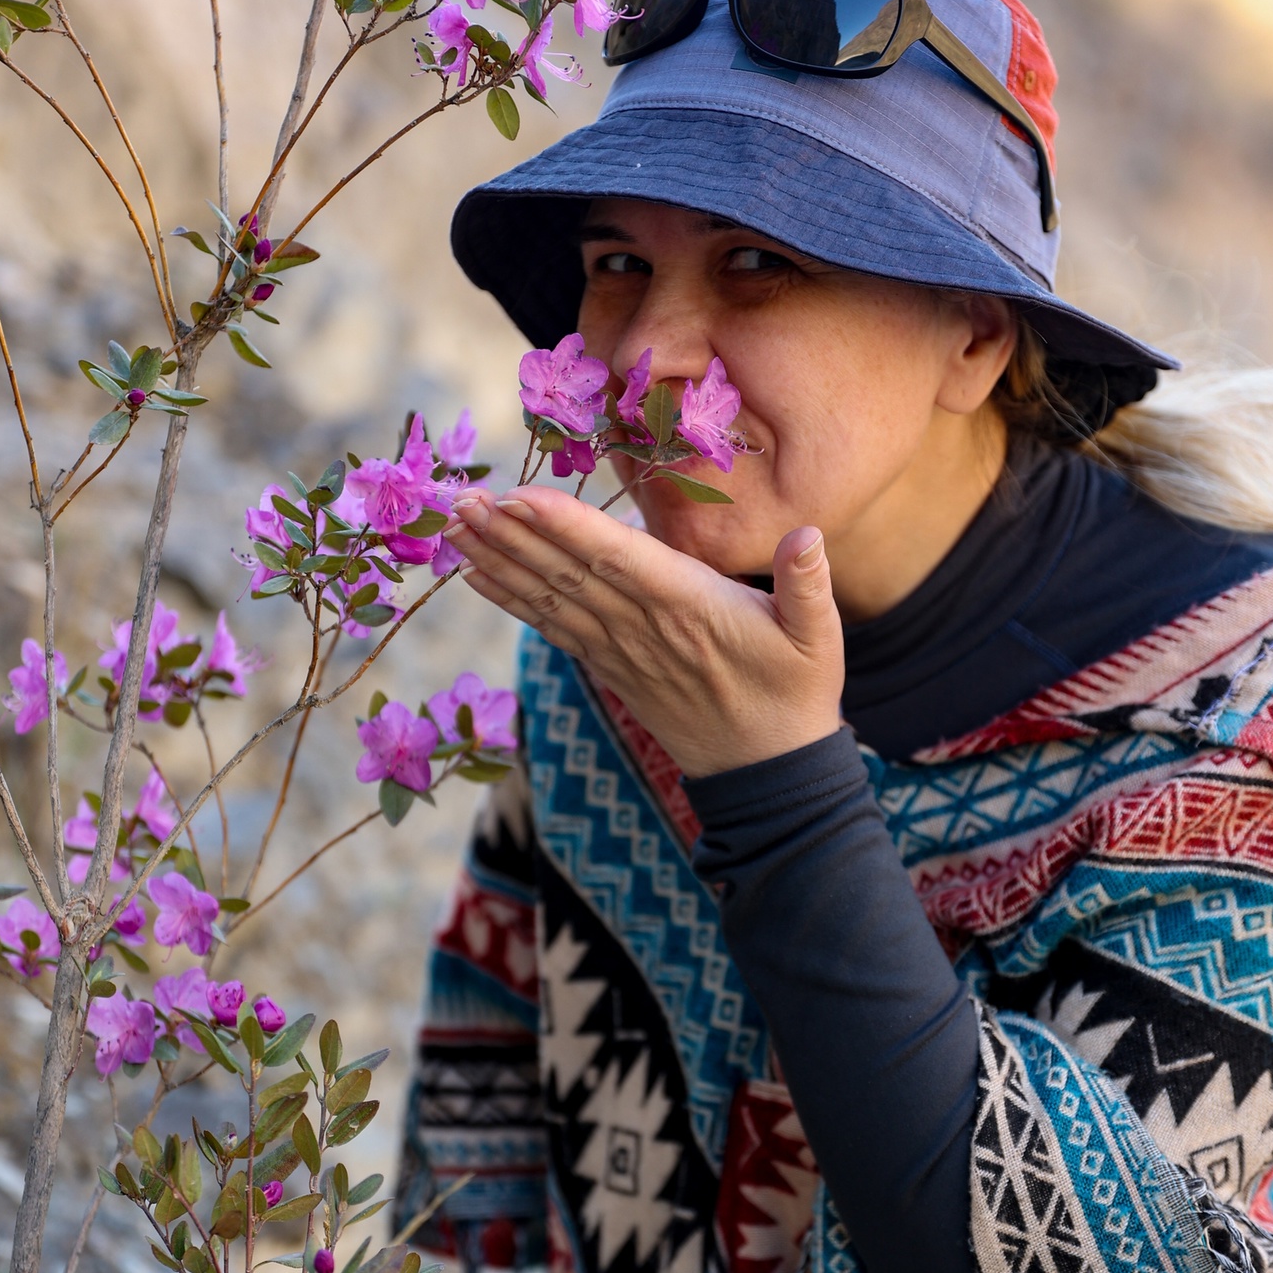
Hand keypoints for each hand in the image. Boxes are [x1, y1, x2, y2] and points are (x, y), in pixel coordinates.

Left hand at [446, 486, 844, 777]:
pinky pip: (551, 629)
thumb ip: (809, 583)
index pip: (617, 560)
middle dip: (510, 535)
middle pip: (566, 574)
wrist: (766, 774)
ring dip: (498, 562)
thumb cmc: (796, 694)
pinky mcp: (610, 669)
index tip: (518, 498)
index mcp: (689, 608)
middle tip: (459, 500)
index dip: (565, 528)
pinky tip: (475, 575)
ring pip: (549, 600)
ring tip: (453, 527)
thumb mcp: (818, 638)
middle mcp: (643, 629)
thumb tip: (808, 534)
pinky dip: (511, 600)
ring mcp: (620, 652)